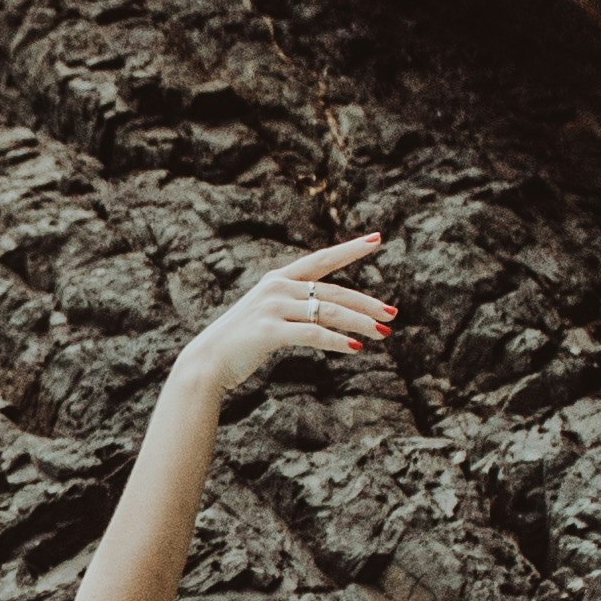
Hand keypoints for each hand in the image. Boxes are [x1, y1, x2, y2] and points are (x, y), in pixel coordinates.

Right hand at [185, 232, 393, 397]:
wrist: (207, 361)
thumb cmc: (242, 341)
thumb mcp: (270, 315)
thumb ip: (295, 307)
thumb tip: (329, 311)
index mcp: (278, 279)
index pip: (322, 259)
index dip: (350, 249)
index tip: (377, 239)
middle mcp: (277, 288)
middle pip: (333, 292)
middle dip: (366, 303)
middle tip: (392, 314)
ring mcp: (272, 308)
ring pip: (327, 312)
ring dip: (359, 323)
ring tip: (383, 334)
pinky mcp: (268, 331)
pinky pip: (312, 334)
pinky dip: (335, 341)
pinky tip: (355, 348)